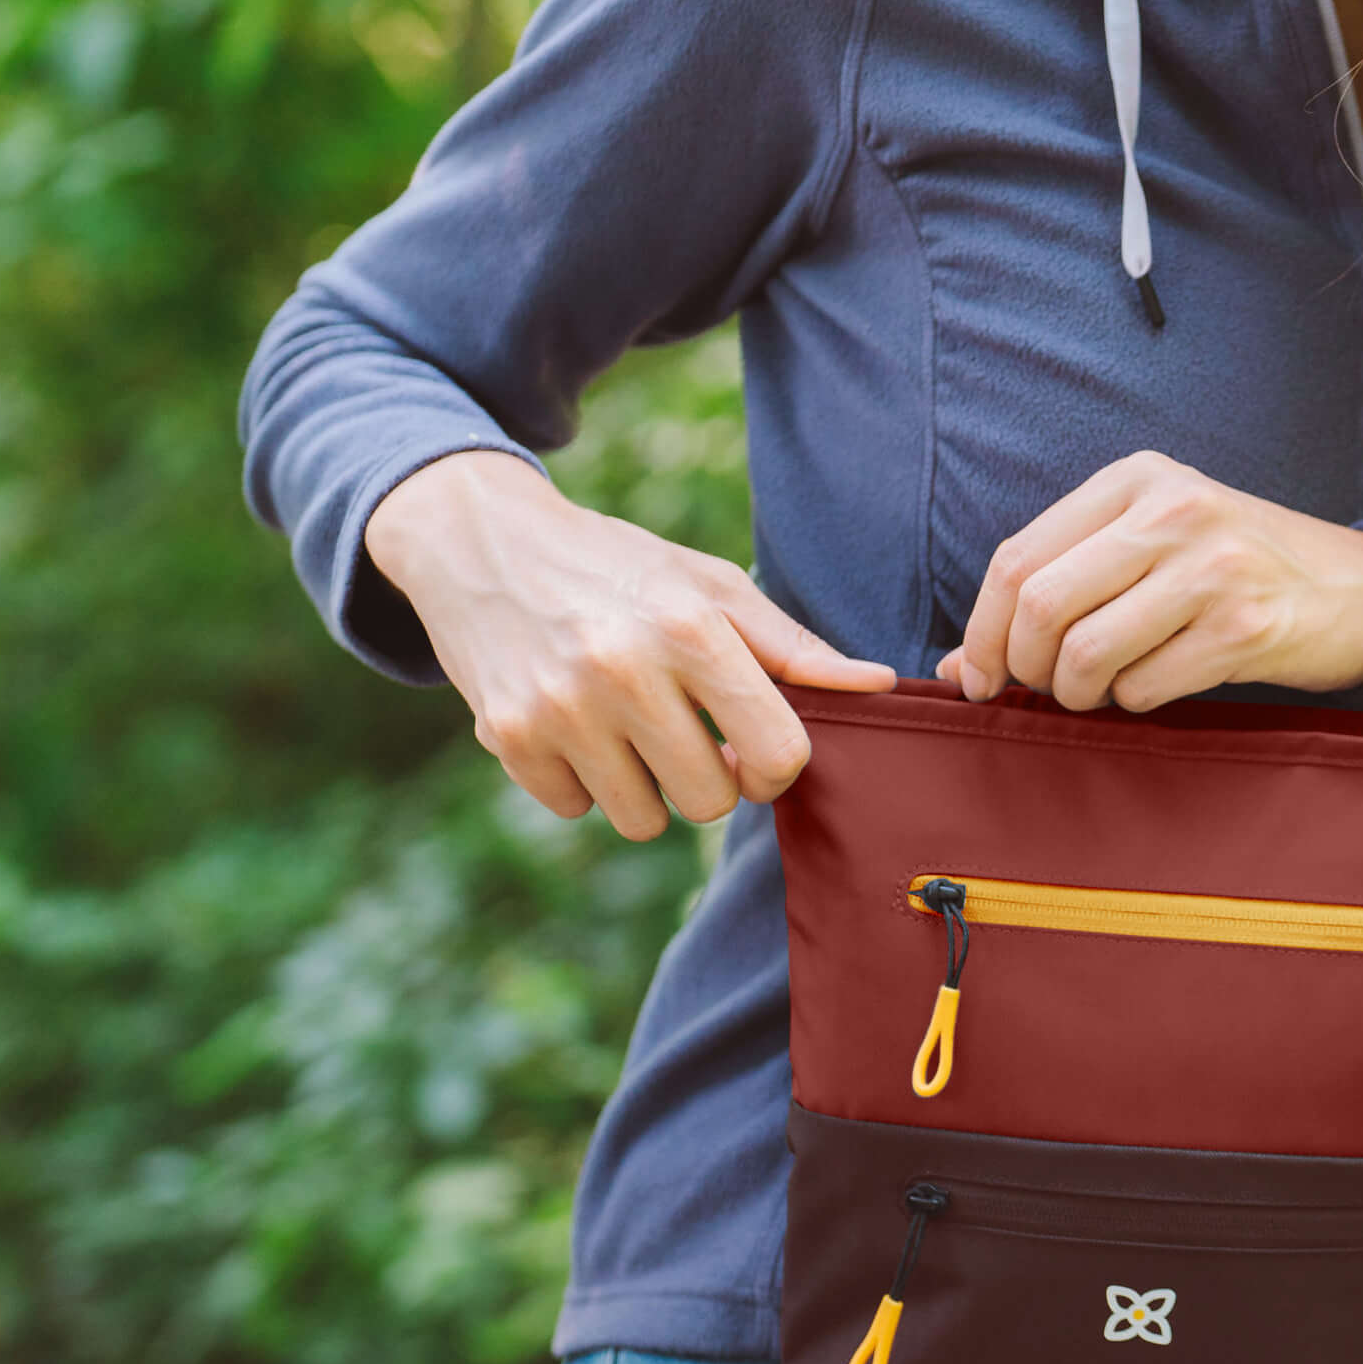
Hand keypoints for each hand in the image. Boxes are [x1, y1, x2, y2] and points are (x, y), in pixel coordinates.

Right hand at [364, 450, 895, 838]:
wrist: (482, 543)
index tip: (757, 750)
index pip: (778, 753)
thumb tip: (880, 685)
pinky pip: (576, 809)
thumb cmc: (619, 567)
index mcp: (691, 629)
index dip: (777, 766)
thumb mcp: (710, 586)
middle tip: (686, 734)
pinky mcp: (508, 737)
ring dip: (645, 788)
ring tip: (628, 728)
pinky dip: (581, 781)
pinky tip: (573, 724)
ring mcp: (559, 709)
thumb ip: (794, 646)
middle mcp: (624, 671)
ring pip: (643, 820)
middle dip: (710, 779)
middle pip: (710, 800)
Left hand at [950, 451, 1362, 711]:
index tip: (975, 675)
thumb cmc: (1235, 569)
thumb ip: (1058, 587)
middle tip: (1039, 690)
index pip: (1017, 557)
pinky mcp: (1245, 626)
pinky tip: (1155, 685)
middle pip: (1041, 606)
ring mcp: (1212, 567)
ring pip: (1086, 653)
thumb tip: (958, 664)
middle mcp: (1174, 511)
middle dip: (1022, 668)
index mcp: (1137, 479)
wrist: (1357, 591)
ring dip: (1077, 693)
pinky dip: (1133, 703)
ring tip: (1098, 690)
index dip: (982, 628)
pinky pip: (1144, 687)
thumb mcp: (1149, 547)